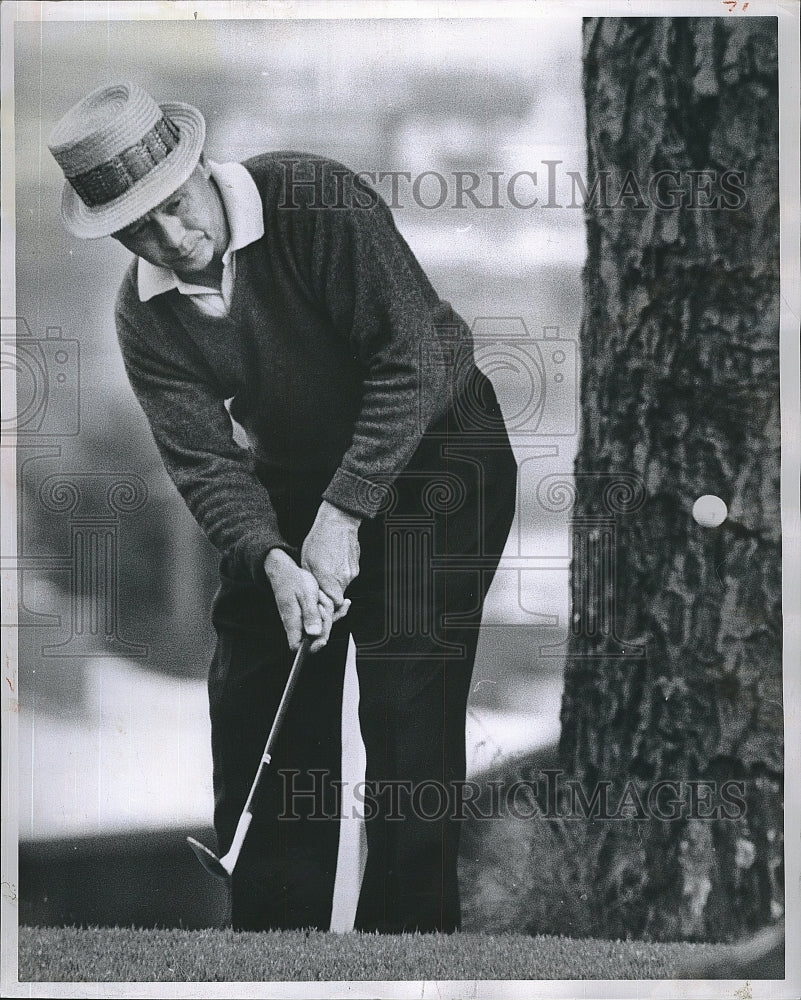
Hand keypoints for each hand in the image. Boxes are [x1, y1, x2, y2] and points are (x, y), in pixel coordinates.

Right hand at [263, 548, 334, 652]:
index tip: (323, 640)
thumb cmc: (293, 580)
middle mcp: (296, 624)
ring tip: (321, 597)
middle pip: (316, 636)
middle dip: (325, 622)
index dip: (311, 647)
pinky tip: (343, 602)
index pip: (297, 647)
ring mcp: (302, 619)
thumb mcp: (305, 595)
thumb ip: (310, 614)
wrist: (285, 570)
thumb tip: (314, 633)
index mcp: (292, 621)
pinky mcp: (308, 614)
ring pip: (322, 625)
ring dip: (328, 613)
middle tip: (321, 605)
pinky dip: (332, 609)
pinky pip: (323, 617)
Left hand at [301, 500, 360, 616]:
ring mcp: (352, 572)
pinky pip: (347, 575)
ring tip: (325, 567)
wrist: (339, 521)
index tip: (321, 601)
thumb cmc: (320, 539)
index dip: (328, 606)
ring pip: (343, 585)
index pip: (334, 606)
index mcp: (330, 580)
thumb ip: (311, 583)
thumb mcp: (306, 562)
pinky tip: (333, 560)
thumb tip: (313, 595)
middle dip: (329, 592)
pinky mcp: (356, 565)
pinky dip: (340, 572)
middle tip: (319, 581)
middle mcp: (344, 579)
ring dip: (334, 581)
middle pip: (338, 596)